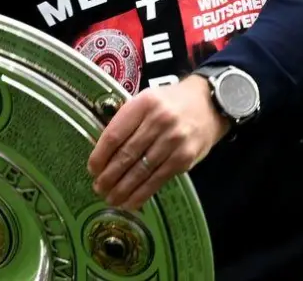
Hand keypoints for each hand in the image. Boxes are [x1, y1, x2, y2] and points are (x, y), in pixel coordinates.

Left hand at [87, 75, 227, 211]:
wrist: (210, 104)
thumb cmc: (172, 103)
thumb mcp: (147, 100)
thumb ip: (128, 121)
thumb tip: (103, 153)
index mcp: (144, 104)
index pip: (115, 134)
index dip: (100, 155)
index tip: (92, 169)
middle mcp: (159, 121)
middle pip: (126, 155)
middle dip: (109, 176)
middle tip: (98, 188)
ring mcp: (173, 141)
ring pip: (141, 171)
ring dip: (122, 189)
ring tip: (111, 198)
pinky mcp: (184, 158)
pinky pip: (158, 180)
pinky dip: (142, 194)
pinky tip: (130, 202)